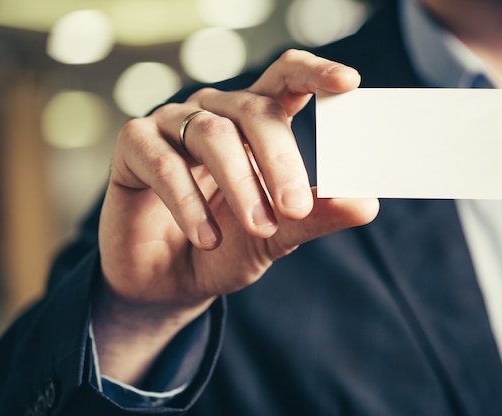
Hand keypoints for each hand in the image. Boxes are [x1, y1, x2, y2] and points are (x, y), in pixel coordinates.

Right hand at [93, 50, 378, 383]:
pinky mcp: (134, 146)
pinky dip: (188, 203)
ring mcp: (172, 125)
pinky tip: (207, 238)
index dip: (315, 74)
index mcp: (255, 122)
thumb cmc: (226, 247)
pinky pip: (163, 161)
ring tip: (258, 229)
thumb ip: (315, 217)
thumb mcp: (277, 235)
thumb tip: (367, 203)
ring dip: (240, 185)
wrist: (169, 282)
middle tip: (295, 208)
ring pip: (212, 134)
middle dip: (281, 161)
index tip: (349, 82)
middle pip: (255, 110)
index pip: (287, 79)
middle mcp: (216, 113)